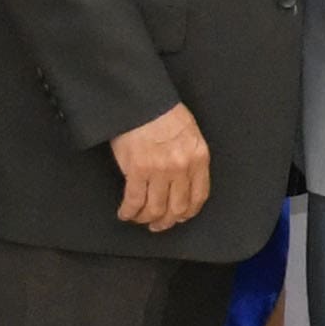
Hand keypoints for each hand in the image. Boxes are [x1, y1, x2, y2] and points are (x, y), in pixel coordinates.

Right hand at [110, 104, 212, 235]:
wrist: (141, 100)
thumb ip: (189, 157)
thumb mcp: (189, 133)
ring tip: (139, 219)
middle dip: (166, 221)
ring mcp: (159, 171)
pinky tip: (125, 213)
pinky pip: (134, 201)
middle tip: (158, 225)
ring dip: (146, 219)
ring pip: (155, 209)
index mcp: (198, 157)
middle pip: (177, 208)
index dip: (188, 212)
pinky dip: (129, 212)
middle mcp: (181, 168)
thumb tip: (183, 181)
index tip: (180, 217)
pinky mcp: (137, 171)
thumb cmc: (163, 112)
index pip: (199, 196)